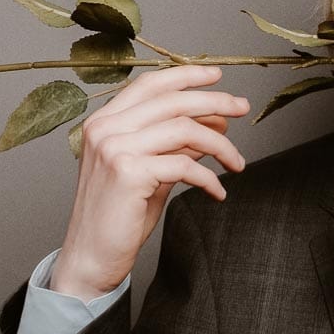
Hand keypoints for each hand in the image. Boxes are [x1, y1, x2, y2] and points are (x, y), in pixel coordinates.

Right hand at [49, 66, 249, 298]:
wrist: (91, 257)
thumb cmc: (118, 217)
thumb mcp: (150, 172)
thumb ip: (174, 144)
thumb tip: (214, 121)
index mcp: (103, 122)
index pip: (149, 85)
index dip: (186, 75)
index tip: (217, 77)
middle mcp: (104, 129)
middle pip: (172, 101)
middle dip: (215, 101)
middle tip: (242, 109)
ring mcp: (114, 148)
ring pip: (184, 130)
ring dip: (220, 144)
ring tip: (237, 162)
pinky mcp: (129, 173)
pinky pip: (184, 165)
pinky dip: (209, 178)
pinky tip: (217, 192)